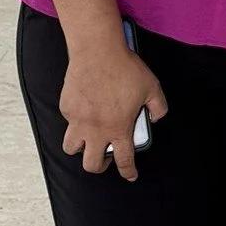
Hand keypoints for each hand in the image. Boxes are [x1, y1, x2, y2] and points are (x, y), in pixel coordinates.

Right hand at [60, 41, 168, 179]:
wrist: (97, 50)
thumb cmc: (125, 68)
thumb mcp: (152, 88)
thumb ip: (158, 108)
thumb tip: (155, 118)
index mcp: (119, 129)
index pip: (124, 160)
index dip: (128, 172)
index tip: (130, 175)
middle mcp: (96, 129)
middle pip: (91, 165)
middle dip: (100, 166)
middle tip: (106, 157)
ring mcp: (78, 120)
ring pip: (71, 148)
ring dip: (81, 148)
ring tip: (89, 139)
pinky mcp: (66, 107)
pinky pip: (68, 122)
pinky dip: (76, 122)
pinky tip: (85, 110)